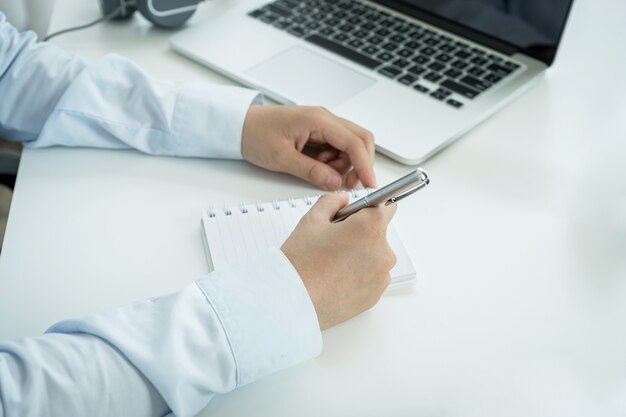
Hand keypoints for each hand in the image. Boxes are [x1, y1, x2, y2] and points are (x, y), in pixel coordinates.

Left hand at [241, 105, 376, 190]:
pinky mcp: (318, 133)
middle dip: (360, 163)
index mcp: (317, 119)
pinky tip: (316, 166)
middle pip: (360, 139)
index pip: (354, 141)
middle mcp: (324, 118)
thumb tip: (336, 183)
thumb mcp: (282, 158)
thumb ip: (311, 171)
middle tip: (349, 184)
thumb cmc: (255, 134)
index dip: (365, 164)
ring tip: (319, 172)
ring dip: (343, 164)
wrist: (239, 125)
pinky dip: (333, 162)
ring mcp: (322, 125)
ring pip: (350, 146)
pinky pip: (337, 148)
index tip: (370, 183)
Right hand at [281, 193, 396, 329]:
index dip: (369, 208)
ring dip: (359, 257)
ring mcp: (381, 277)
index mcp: (370, 228)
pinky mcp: (375, 296)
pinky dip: (358, 277)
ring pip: (374, 258)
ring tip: (332, 264)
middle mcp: (383, 253)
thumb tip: (344, 200)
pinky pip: (370, 279)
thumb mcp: (311, 220)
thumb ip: (332, 202)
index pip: (386, 207)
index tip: (359, 214)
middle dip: (359, 235)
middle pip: (377, 235)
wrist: (292, 301)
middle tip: (333, 243)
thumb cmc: (300, 261)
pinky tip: (335, 279)